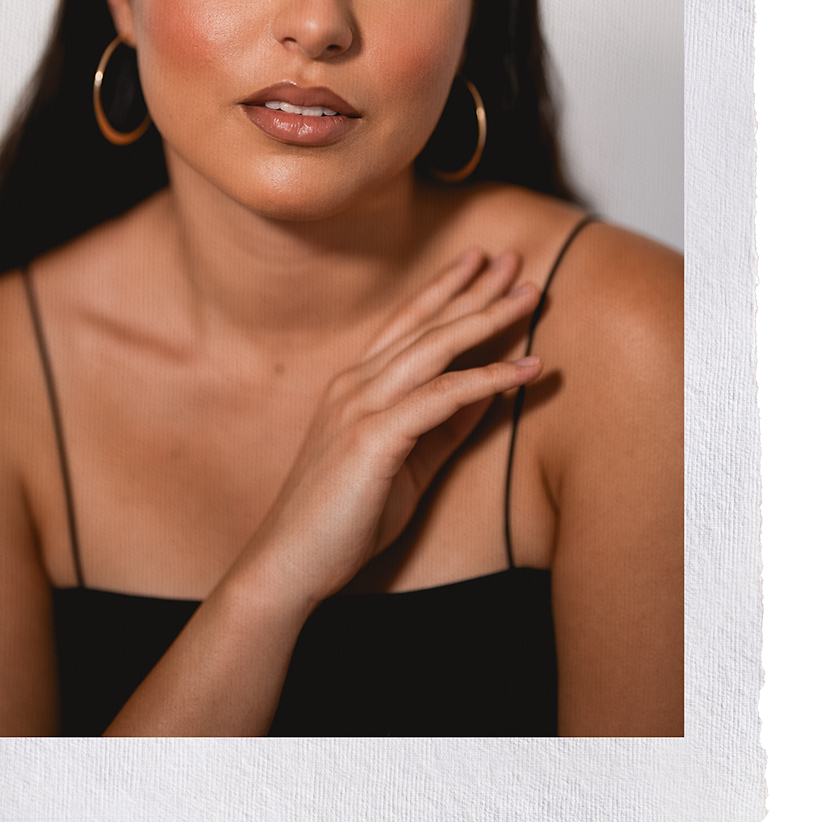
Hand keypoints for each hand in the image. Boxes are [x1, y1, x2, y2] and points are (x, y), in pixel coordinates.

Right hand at [222, 249, 544, 612]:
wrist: (291, 563)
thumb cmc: (344, 519)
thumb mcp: (405, 464)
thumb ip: (443, 427)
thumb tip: (490, 393)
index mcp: (354, 387)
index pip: (406, 325)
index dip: (443, 290)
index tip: (478, 263)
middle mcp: (354, 385)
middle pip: (425, 324)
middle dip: (472, 288)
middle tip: (514, 258)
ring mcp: (361, 407)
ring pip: (435, 348)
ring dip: (487, 317)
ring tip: (531, 295)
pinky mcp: (374, 437)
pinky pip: (443, 397)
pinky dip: (488, 379)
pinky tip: (526, 369)